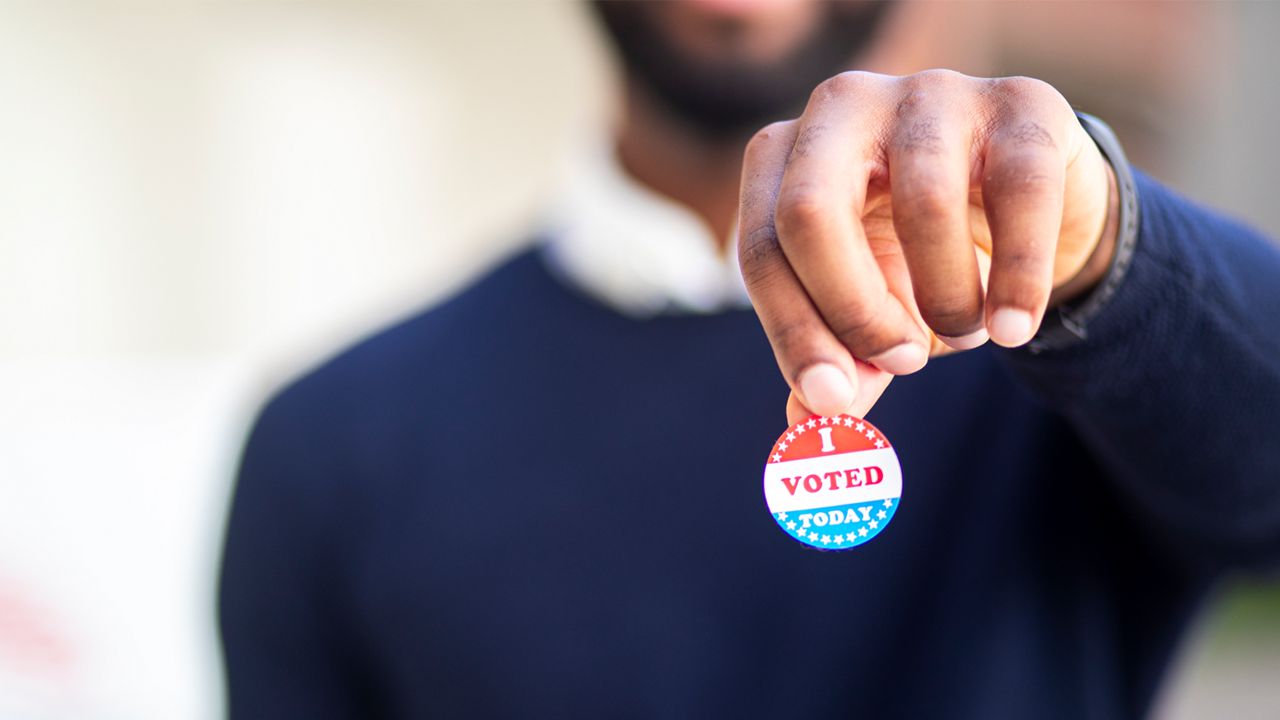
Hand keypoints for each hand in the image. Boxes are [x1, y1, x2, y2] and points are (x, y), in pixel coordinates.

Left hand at [737, 70, 1117, 423]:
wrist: (1032, 212)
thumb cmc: (922, 260)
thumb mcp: (872, 314)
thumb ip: (840, 363)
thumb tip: (808, 421)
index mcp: (784, 156)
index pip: (760, 247)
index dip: (793, 332)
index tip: (834, 398)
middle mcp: (843, 107)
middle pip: (810, 212)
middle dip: (852, 310)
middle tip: (901, 364)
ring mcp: (932, 94)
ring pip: (922, 204)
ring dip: (946, 299)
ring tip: (965, 333)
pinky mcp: (1022, 103)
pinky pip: (1019, 196)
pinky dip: (1017, 279)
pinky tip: (1013, 327)